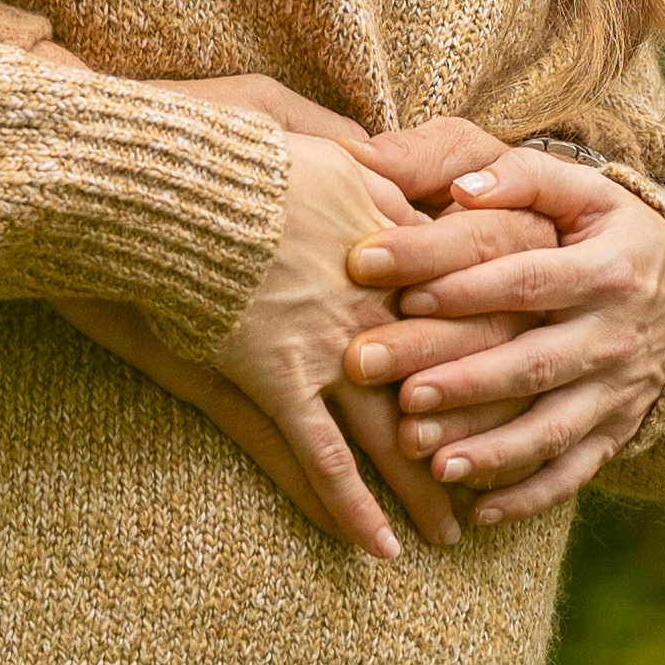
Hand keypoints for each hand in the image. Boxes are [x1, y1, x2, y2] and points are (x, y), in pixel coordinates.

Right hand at [60, 77, 460, 544]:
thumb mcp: (286, 114)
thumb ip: (341, 139)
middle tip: (499, 471)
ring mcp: (324, 337)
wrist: (152, 174)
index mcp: (377, 225)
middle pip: (441, 370)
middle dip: (471, 426)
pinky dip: (351, 506)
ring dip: (423, 484)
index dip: (487, 336)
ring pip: (392, 426)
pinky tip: (376, 550)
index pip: (456, 290)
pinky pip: (321, 456)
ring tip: (453, 532)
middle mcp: (367, 289)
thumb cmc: (204, 135)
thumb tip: (374, 142)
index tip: (512, 368)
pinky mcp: (270, 374)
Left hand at [345, 141, 664, 523]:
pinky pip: (573, 473)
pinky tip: (475, 511)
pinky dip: (528, 495)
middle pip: (529, 359)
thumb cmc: (608, 230)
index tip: (375, 269)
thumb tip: (462, 188)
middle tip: (370, 369)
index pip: (523, 275)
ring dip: (489, 447)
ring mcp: (617, 391)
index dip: (454, 278)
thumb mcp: (582, 188)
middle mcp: (614, 335)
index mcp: (605, 268)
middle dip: (452, 371)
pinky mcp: (615, 432)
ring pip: (550, 426)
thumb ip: (522, 176)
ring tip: (425, 458)